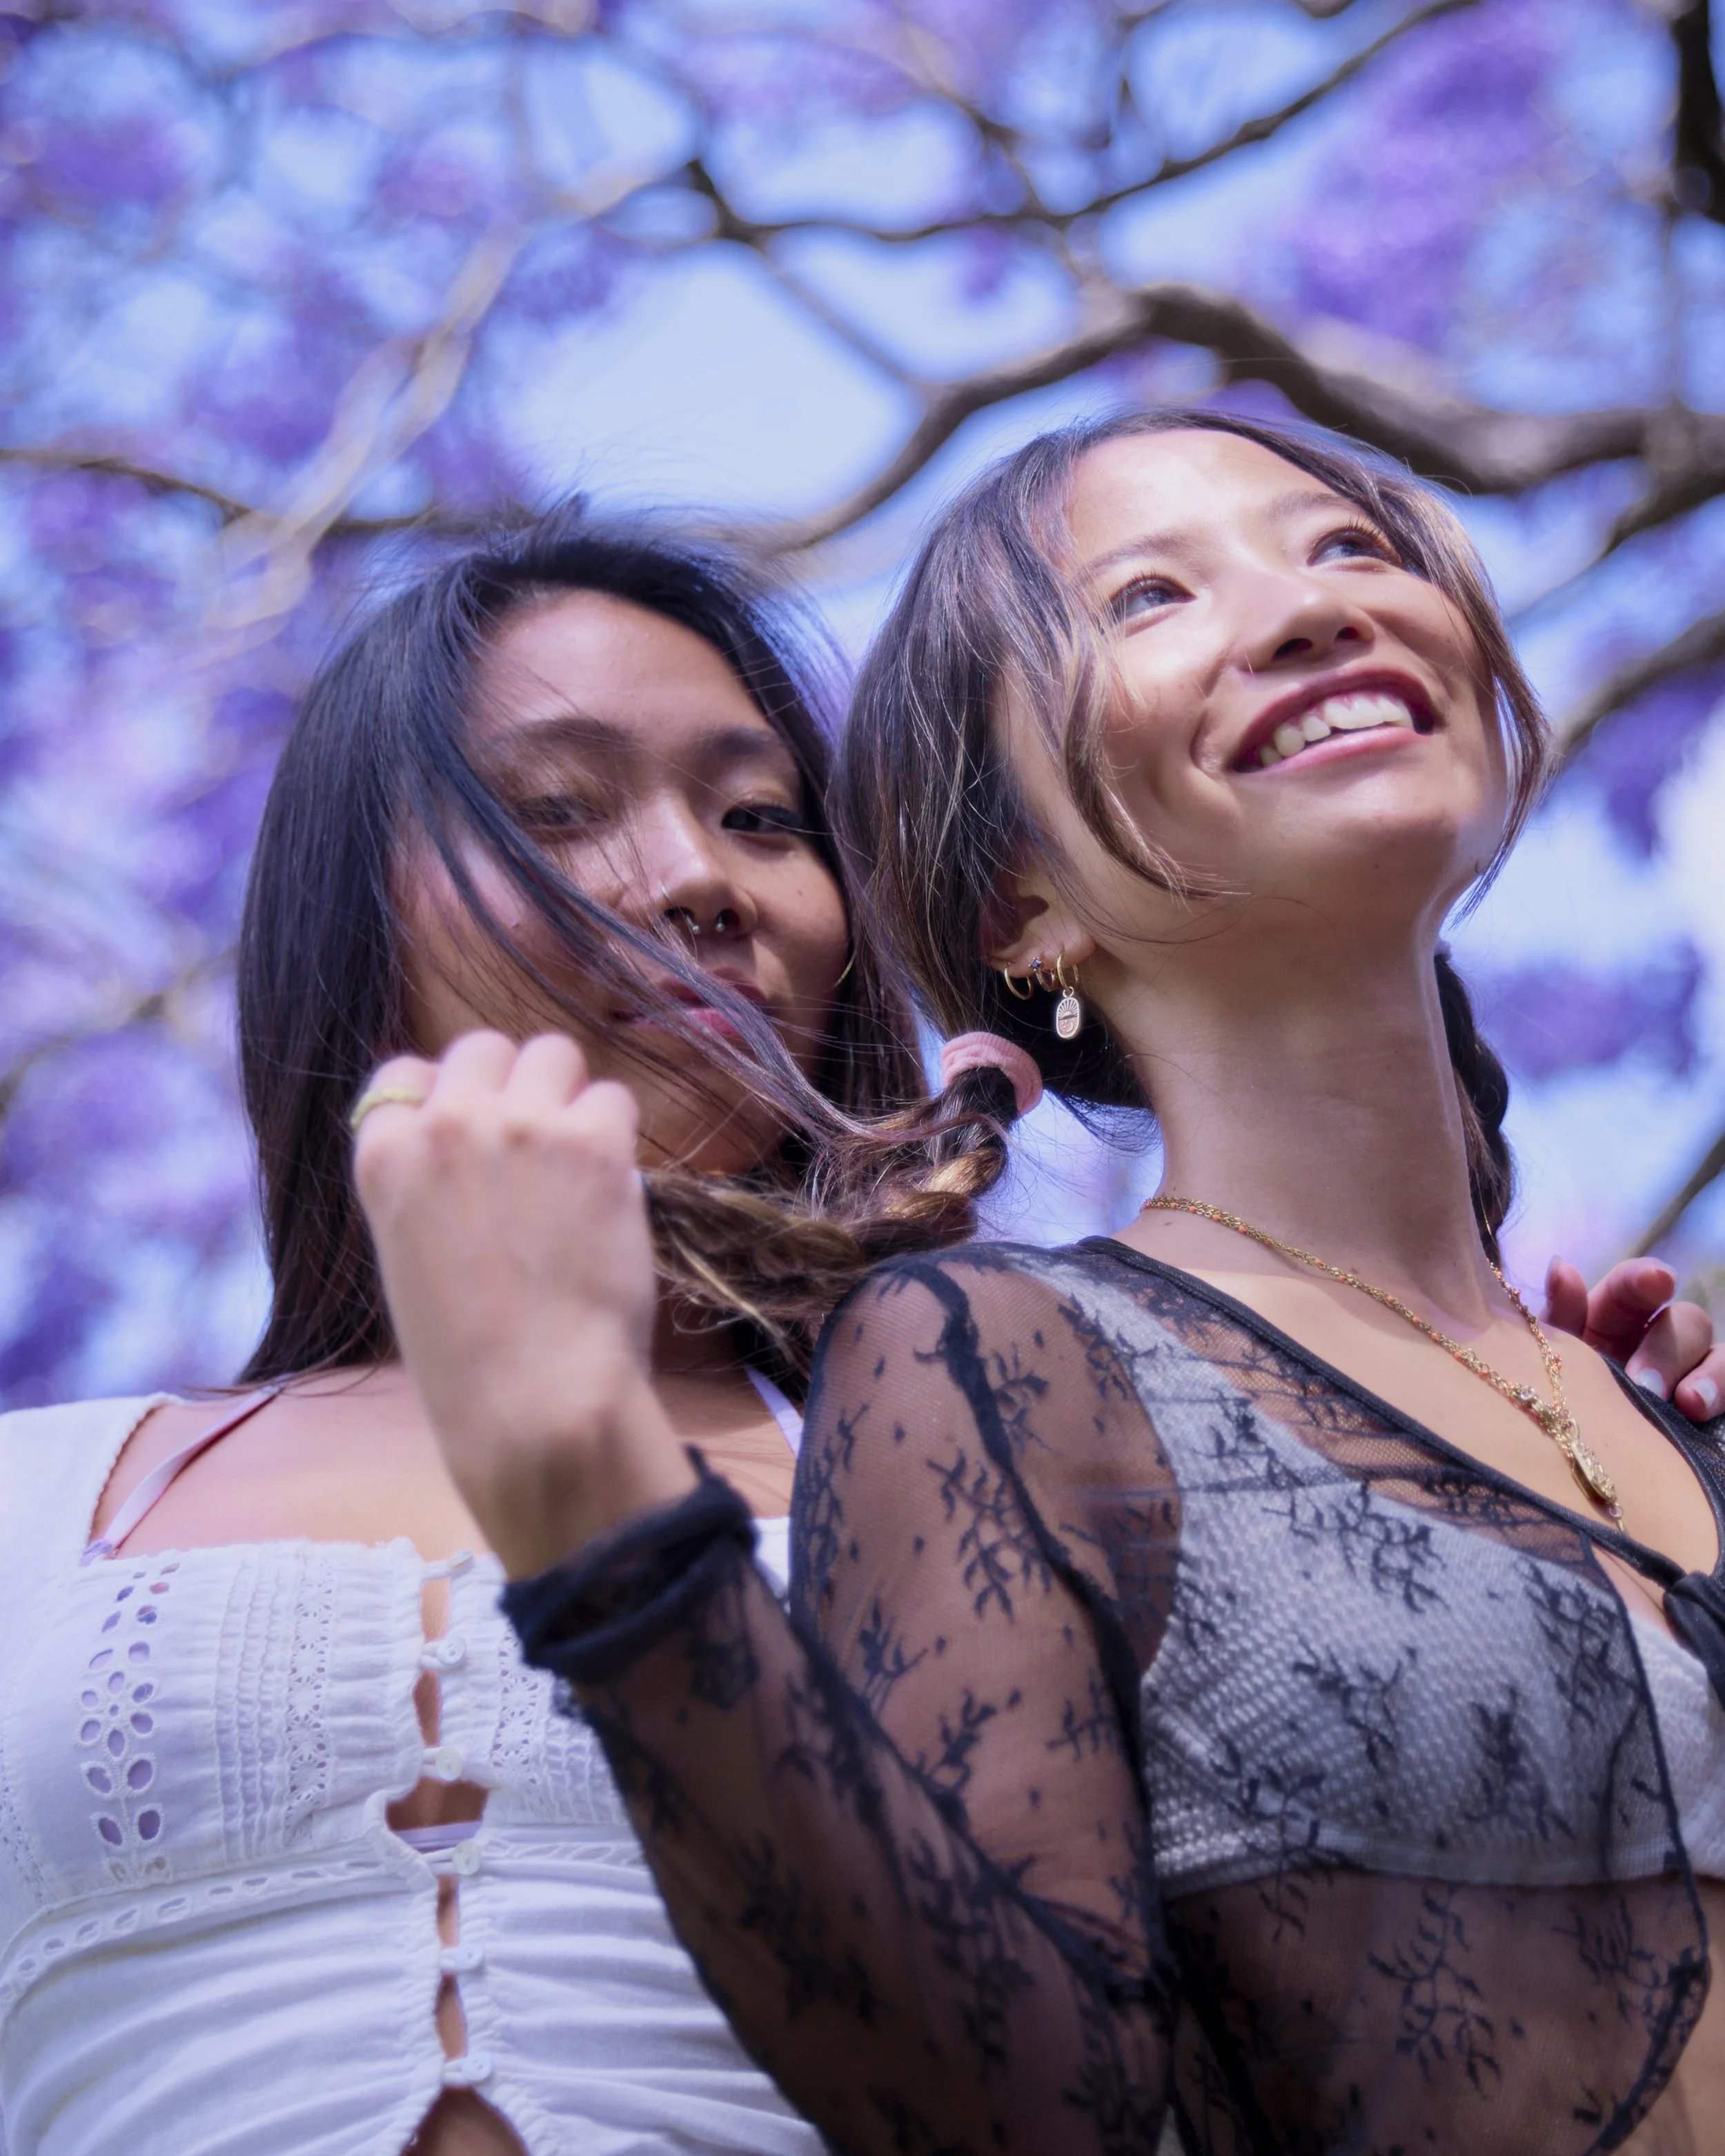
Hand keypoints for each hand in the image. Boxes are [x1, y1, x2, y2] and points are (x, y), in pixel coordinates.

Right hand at [353, 1030, 696, 1576]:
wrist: (534, 1400)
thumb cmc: (468, 1355)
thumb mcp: (408, 1252)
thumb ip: (428, 1180)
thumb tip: (470, 1138)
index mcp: (384, 1155)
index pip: (407, 1073)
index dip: (448, 1099)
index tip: (473, 1139)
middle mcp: (447, 1123)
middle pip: (484, 1048)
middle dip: (512, 1085)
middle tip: (535, 1147)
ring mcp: (523, 1125)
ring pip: (555, 1053)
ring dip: (569, 1097)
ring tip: (577, 1163)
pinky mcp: (594, 1142)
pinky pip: (614, 1099)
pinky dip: (617, 1136)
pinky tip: (611, 1189)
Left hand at [1544, 1256, 1724, 1421]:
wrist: (1583, 1470)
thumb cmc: (1561, 1409)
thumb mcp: (1556, 1367)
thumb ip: (1559, 1322)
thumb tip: (1561, 1267)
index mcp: (1614, 1322)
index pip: (1635, 1285)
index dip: (1646, 1277)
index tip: (1657, 1279)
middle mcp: (1661, 1342)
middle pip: (1686, 1320)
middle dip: (1667, 1349)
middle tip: (1645, 1385)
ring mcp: (1696, 1375)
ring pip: (1721, 1356)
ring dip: (1712, 1375)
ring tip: (1691, 1404)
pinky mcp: (1716, 1408)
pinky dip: (1724, 1394)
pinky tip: (1706, 1413)